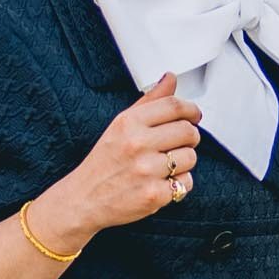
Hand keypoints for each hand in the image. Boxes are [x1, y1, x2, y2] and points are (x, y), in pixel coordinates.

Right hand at [45, 74, 203, 237]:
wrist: (83, 199)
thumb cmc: (103, 162)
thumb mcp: (120, 126)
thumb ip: (148, 102)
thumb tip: (170, 78)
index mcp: (129, 123)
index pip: (174, 106)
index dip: (191, 110)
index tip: (194, 116)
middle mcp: (137, 144)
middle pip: (188, 131)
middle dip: (190, 137)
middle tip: (179, 143)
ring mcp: (146, 171)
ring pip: (190, 157)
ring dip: (184, 162)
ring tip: (166, 166)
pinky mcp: (153, 195)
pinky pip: (185, 183)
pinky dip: (179, 184)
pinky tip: (162, 183)